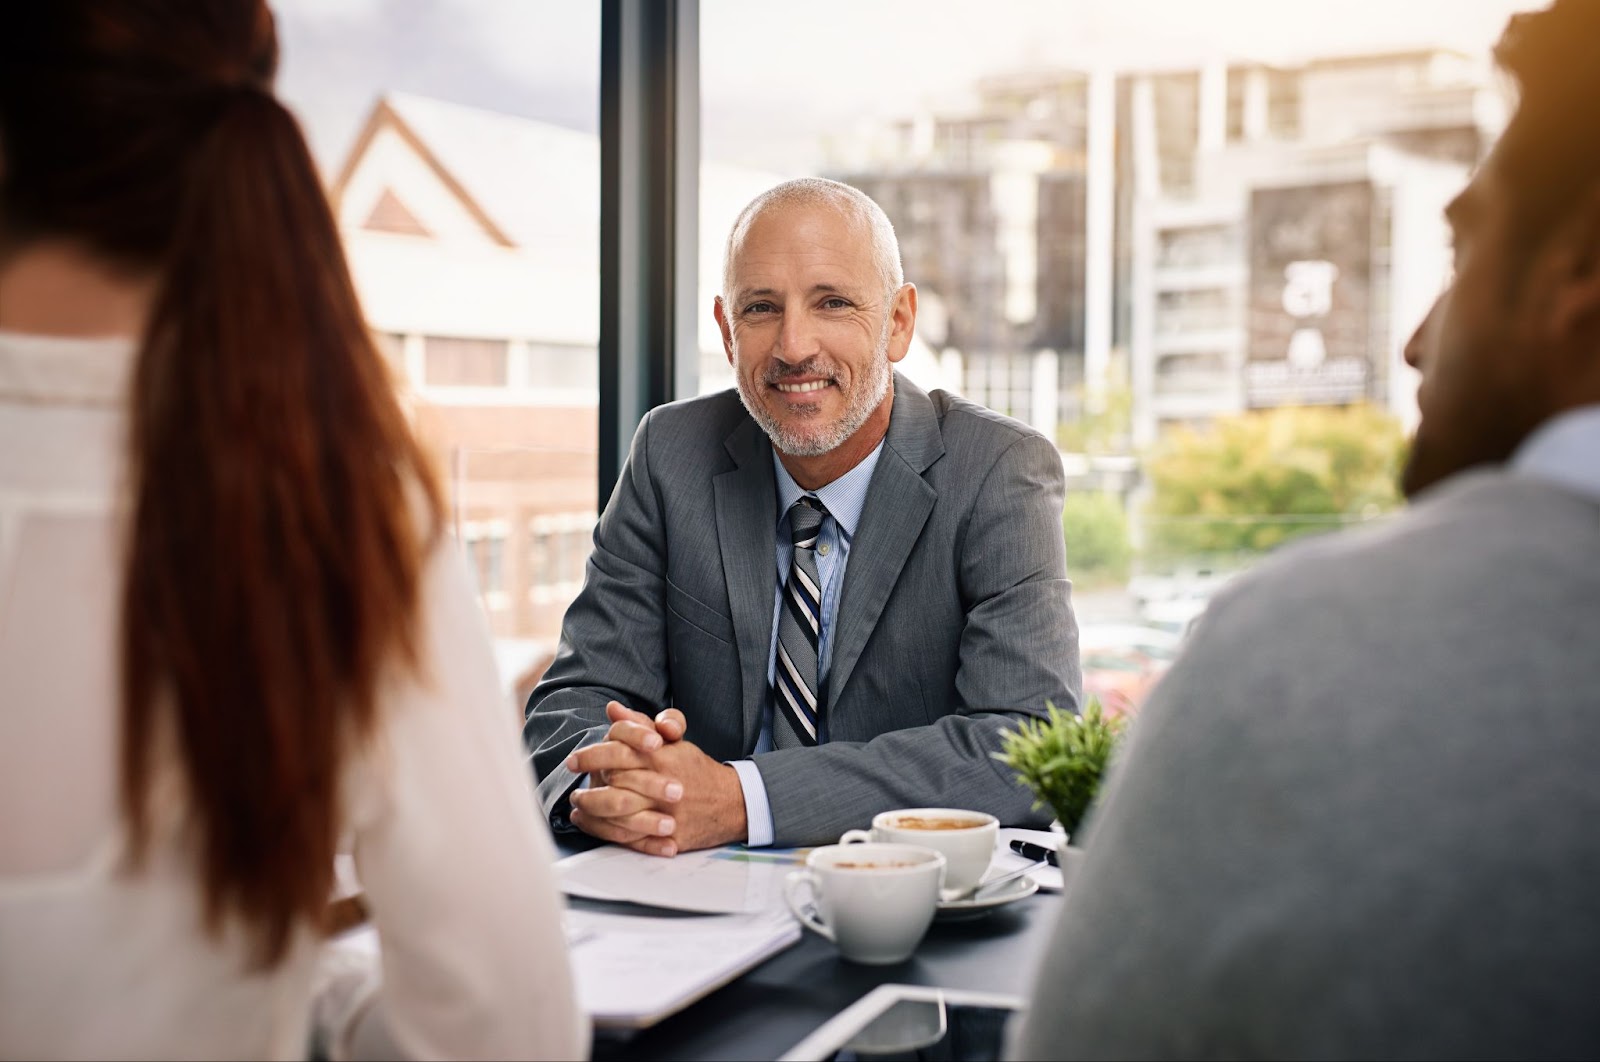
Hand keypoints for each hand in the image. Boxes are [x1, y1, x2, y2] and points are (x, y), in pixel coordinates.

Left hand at [567, 703, 745, 854]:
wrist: (732, 803)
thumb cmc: (696, 769)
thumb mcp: (673, 741)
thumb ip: (640, 725)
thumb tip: (612, 709)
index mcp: (662, 757)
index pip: (619, 752)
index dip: (591, 756)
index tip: (573, 759)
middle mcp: (663, 784)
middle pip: (615, 784)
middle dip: (588, 785)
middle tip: (572, 784)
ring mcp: (666, 813)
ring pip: (619, 814)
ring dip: (592, 809)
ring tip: (578, 805)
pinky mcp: (668, 837)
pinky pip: (631, 838)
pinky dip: (605, 832)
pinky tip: (591, 824)